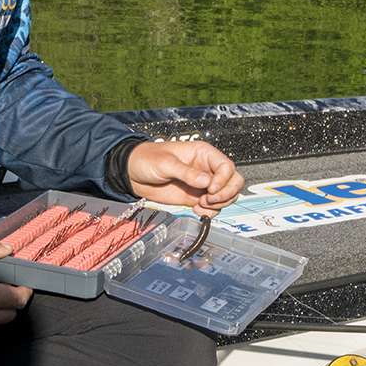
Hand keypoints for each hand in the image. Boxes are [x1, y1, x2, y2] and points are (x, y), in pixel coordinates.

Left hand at [127, 139, 245, 213]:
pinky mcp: (196, 198)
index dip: (224, 180)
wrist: (131, 174)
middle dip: (226, 194)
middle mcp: (207, 169)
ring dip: (218, 204)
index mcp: (204, 154)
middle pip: (234, 181)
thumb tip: (206, 182)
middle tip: (209, 200)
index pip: (227, 167)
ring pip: (227, 196)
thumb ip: (187, 173)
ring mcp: (203, 185)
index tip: (211, 189)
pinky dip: (210, 212)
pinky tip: (196, 210)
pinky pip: (213, 207)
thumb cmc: (147, 159)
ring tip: (200, 205)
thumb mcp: (166, 163)